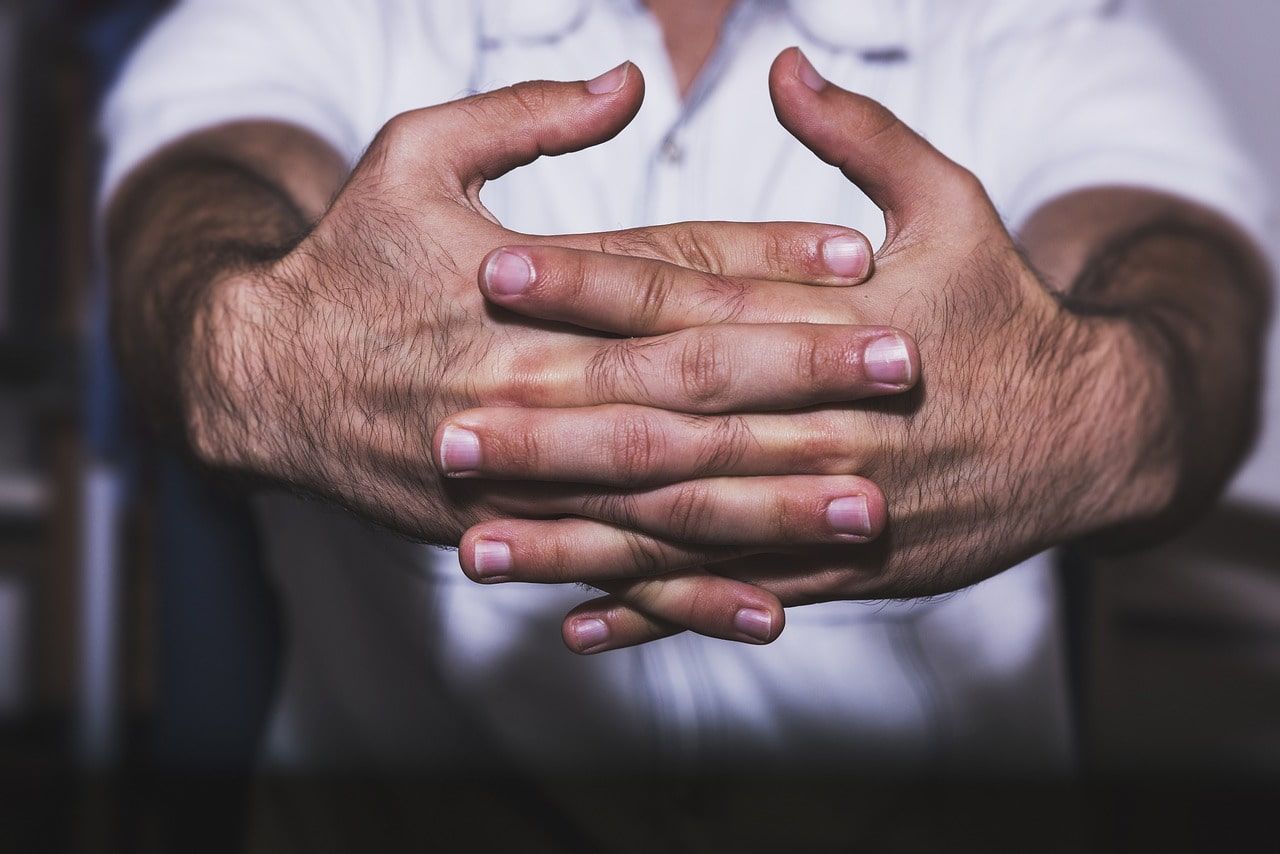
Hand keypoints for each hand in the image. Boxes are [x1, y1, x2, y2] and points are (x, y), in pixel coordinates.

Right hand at [184, 63, 917, 601]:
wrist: (260, 381)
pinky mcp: (508, 531)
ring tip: (869, 507)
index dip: (764, 266)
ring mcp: (521, 473)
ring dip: (770, 502)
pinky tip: (770, 608)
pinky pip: (611, 570)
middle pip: (687, 387)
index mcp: (522, 292)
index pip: (667, 275)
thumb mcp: (412, 154)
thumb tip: (628, 77)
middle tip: (905, 370)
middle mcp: (531, 388)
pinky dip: (689, 595)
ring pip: (663, 495)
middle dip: (801, 382)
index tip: (862, 260)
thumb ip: (524, 115)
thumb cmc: (344, 258)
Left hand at [450, 49, 1162, 652]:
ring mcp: (823, 507)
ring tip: (474, 548)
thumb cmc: (1009, 312)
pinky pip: (730, 593)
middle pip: (662, 425)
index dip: (589, 284)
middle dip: (551, 433)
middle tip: (446, 431)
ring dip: (575, 542)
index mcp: (829, 325)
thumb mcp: (955, 204)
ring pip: (680, 528)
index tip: (493, 269)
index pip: (688, 299)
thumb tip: (784, 65)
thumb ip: (864, 137)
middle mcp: (814, 423)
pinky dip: (654, 612)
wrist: (1091, 438)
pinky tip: (574, 625)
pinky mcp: (836, 567)